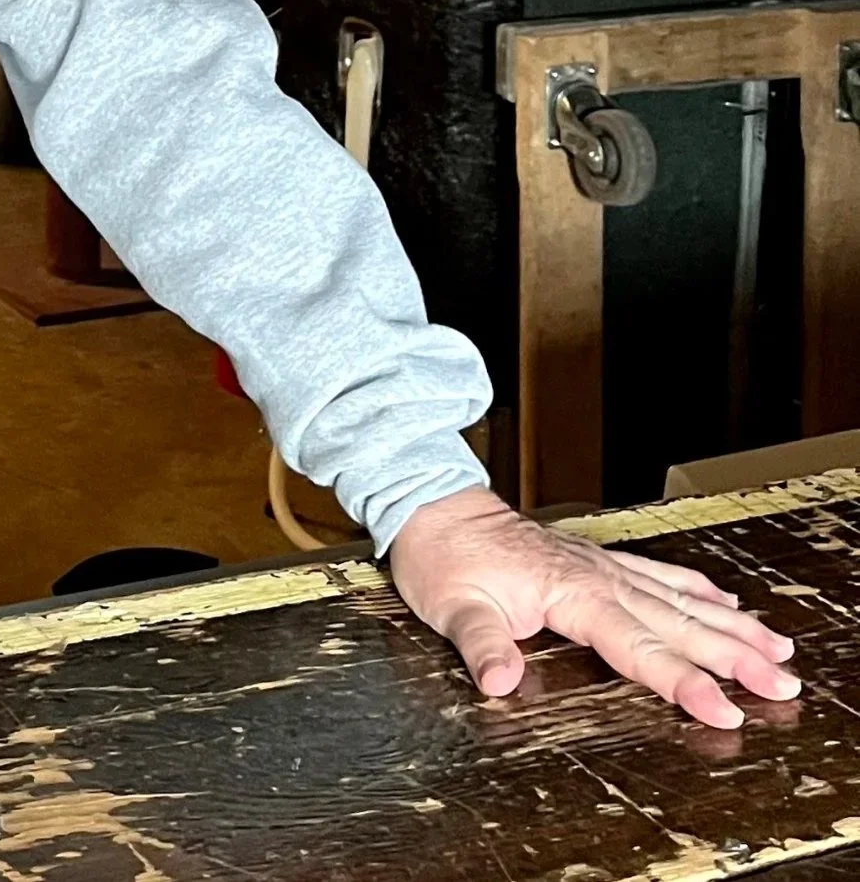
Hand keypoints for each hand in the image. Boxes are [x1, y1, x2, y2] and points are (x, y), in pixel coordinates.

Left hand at [389, 485, 799, 728]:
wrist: (432, 506)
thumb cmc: (442, 556)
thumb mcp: (452, 607)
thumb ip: (483, 646)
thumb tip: (500, 683)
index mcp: (571, 593)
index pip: (638, 646)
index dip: (683, 681)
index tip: (723, 709)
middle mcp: (597, 577)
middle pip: (677, 623)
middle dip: (734, 657)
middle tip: (783, 684)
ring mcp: (600, 566)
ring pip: (679, 598)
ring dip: (731, 625)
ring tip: (778, 650)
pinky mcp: (595, 561)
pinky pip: (658, 573)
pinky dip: (697, 589)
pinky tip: (726, 603)